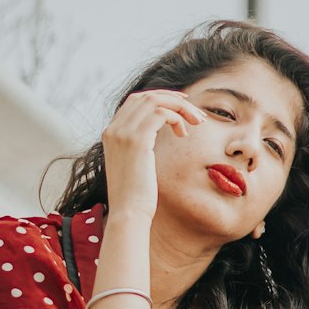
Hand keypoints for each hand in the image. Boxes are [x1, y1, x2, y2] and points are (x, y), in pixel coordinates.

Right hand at [101, 88, 205, 220]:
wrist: (128, 213)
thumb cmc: (135, 196)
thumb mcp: (133, 165)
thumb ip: (139, 147)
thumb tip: (155, 136)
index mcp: (111, 133)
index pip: (135, 102)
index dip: (159, 99)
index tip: (180, 106)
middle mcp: (114, 129)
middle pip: (145, 96)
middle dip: (172, 99)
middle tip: (193, 112)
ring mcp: (123, 133)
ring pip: (155, 100)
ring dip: (180, 107)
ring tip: (196, 122)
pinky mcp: (136, 140)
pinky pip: (161, 113)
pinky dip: (176, 117)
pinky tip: (184, 133)